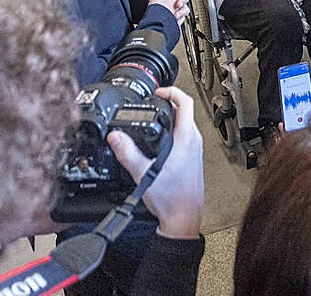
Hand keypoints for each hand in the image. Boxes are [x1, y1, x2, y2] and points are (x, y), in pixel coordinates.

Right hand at [107, 86, 202, 239]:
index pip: (185, 102)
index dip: (171, 91)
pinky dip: (174, 129)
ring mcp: (195, 150)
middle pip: (186, 110)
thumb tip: (115, 136)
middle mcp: (194, 142)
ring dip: (171, 116)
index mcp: (186, 139)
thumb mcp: (144, 174)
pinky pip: (185, 135)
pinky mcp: (193, 158)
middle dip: (168, 102)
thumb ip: (127, 153)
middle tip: (153, 101)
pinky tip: (160, 138)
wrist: (183, 219)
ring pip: (186, 123)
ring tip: (155, 115)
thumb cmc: (171, 199)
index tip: (157, 91)